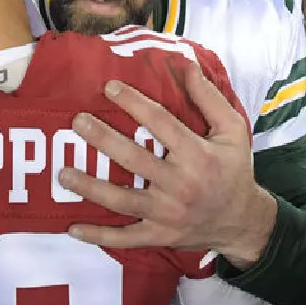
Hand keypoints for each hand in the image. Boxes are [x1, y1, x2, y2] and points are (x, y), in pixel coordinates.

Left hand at [59, 62, 276, 269]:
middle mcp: (180, 185)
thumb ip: (209, 98)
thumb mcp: (233, 131)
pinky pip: (125, 238)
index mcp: (197, 155)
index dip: (134, 103)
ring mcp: (167, 215)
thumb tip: (186, 66)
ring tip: (63, 172)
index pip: (161, 124)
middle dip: (103, 140)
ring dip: (90, 187)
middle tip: (77, 122)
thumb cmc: (234, 170)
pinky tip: (72, 227)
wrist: (243, 222)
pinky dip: (98, 236)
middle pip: (134, 160)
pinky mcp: (159, 236)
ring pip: (122, 201)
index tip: (109, 87)